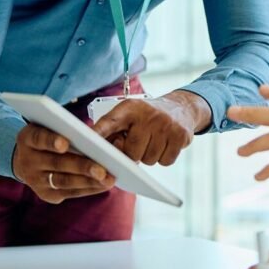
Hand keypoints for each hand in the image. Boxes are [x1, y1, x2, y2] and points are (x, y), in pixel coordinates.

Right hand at [11, 123, 115, 203]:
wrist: (27, 161)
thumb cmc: (47, 137)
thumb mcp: (49, 127)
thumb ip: (64, 128)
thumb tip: (93, 136)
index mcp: (28, 139)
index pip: (39, 138)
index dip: (52, 141)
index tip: (64, 143)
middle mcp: (28, 161)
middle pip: (57, 163)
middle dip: (81, 166)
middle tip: (102, 169)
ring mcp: (35, 181)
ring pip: (64, 181)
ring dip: (88, 181)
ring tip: (108, 179)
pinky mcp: (46, 194)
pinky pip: (69, 193)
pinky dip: (88, 189)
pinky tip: (103, 185)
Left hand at [91, 89, 210, 165]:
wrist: (181, 107)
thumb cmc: (147, 117)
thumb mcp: (129, 116)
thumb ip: (113, 131)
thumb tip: (98, 155)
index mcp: (129, 108)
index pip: (109, 123)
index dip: (97, 135)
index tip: (86, 145)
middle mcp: (148, 114)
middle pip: (131, 152)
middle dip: (132, 154)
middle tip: (138, 142)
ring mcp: (166, 125)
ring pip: (148, 160)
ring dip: (148, 156)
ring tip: (153, 141)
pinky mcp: (180, 135)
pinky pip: (164, 161)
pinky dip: (163, 158)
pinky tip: (164, 144)